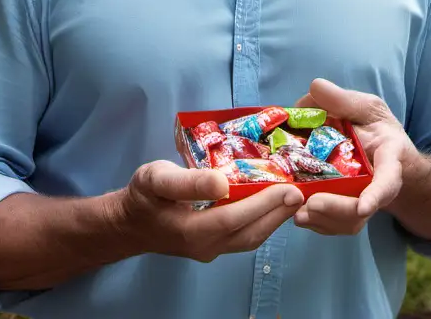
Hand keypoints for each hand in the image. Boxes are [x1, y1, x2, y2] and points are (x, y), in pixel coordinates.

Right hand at [118, 160, 302, 262]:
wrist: (128, 223)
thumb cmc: (142, 197)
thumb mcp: (156, 179)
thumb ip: (188, 182)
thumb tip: (222, 182)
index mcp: (192, 230)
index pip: (235, 219)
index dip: (264, 204)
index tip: (288, 188)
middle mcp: (206, 246)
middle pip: (250, 233)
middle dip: (278, 213)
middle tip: (301, 192)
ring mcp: (211, 250)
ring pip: (250, 238)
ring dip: (274, 220)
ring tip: (294, 199)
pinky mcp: (214, 246)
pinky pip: (244, 237)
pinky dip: (263, 222)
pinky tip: (273, 206)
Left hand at [291, 78, 418, 235]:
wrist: (380, 154)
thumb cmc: (377, 129)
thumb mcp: (367, 107)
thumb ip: (344, 100)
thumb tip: (315, 87)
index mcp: (390, 159)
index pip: (388, 179)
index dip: (377, 194)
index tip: (364, 207)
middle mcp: (379, 187)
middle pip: (361, 209)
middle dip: (337, 210)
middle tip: (311, 204)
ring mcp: (362, 203)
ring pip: (347, 222)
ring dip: (322, 220)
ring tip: (297, 214)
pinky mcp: (346, 213)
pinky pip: (332, 225)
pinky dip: (314, 222)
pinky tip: (294, 213)